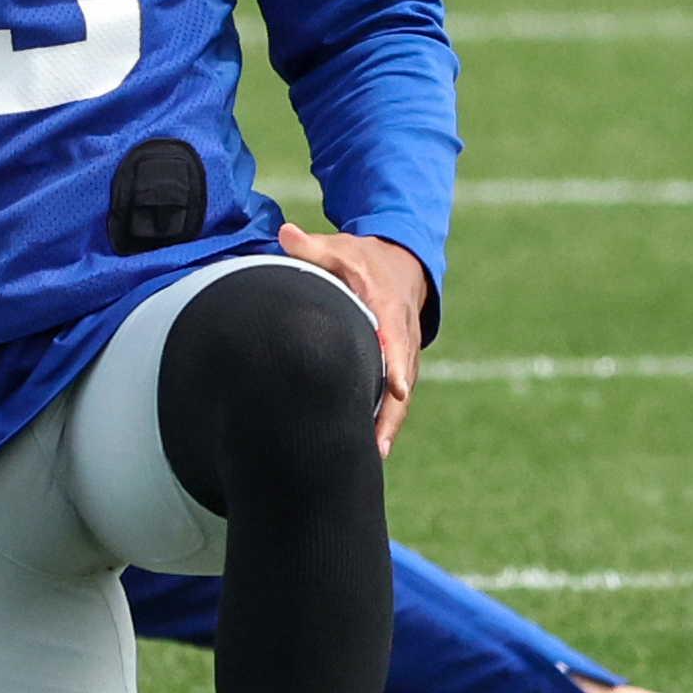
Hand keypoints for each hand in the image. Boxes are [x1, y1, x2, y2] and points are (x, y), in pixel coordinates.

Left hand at [277, 222, 428, 454]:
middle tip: (378, 445)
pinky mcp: (402, 369)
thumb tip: (285, 234)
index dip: (396, 364)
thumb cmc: (362, 260)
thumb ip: (311, 247)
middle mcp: (403, 335)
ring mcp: (407, 355)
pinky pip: (397, 399)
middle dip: (393, 413)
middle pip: (403, 380)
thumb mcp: (340, 248)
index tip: (395, 389)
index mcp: (388, 306)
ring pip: (402, 396)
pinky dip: (387, 423)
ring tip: (373, 458)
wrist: (401, 266)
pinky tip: (369, 452)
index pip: (396, 338)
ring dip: (389, 426)